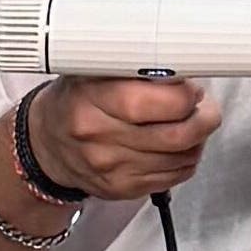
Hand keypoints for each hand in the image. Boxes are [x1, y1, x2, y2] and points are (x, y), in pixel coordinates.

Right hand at [24, 76, 222, 200]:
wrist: (46, 143)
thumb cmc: (77, 99)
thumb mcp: (95, 68)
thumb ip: (135, 64)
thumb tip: (184, 61)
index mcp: (93, 100)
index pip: (160, 102)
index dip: (188, 95)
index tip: (192, 86)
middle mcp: (101, 138)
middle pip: (179, 135)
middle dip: (204, 117)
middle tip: (203, 105)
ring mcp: (112, 168)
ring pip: (184, 157)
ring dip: (198, 138)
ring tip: (188, 121)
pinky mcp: (122, 189)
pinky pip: (176, 175)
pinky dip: (186, 158)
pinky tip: (176, 144)